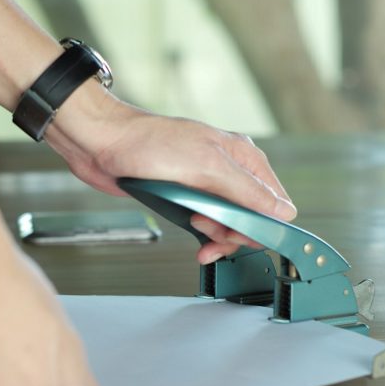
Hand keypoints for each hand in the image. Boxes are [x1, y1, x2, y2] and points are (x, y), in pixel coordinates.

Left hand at [48, 92, 295, 264]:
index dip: (263, 224)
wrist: (102, 142)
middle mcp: (228, 170)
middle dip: (235, 232)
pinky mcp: (184, 197)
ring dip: (216, 236)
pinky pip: (205, 225)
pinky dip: (203, 237)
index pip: (274, 201)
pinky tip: (196, 243)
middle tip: (210, 231)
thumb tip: (282, 211)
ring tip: (195, 227)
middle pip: (251, 217)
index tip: (244, 237)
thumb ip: (246, 191)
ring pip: (227, 224)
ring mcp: (205, 185)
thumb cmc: (147, 142)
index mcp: (242, 158)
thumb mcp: (206, 166)